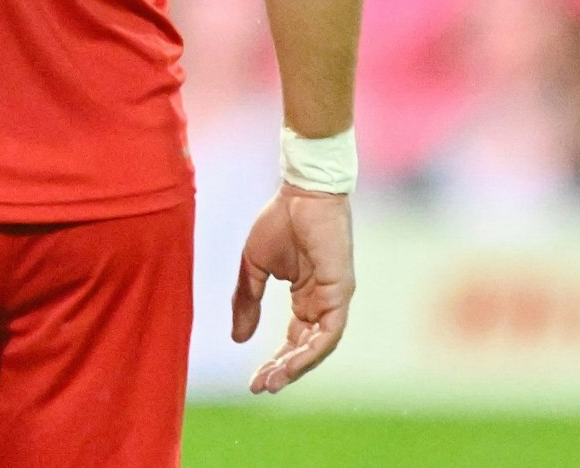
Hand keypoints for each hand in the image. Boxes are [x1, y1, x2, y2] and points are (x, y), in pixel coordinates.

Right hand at [232, 185, 354, 394]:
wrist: (301, 192)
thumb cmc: (280, 221)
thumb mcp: (253, 266)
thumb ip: (246, 301)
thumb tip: (238, 340)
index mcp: (304, 298)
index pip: (291, 340)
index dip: (273, 361)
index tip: (252, 381)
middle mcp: (322, 304)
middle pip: (305, 349)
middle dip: (283, 371)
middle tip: (260, 388)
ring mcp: (335, 300)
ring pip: (318, 347)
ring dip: (296, 367)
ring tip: (272, 381)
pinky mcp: (341, 292)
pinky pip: (329, 332)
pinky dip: (311, 350)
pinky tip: (290, 361)